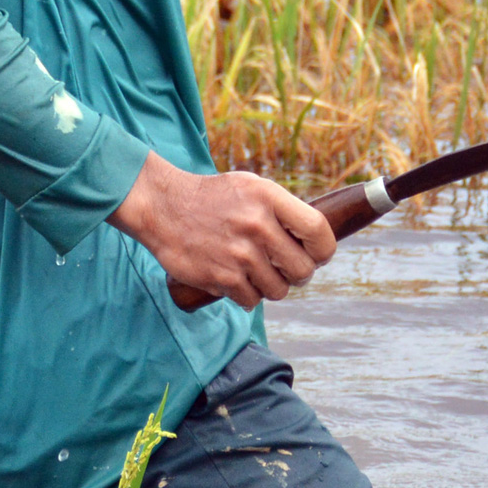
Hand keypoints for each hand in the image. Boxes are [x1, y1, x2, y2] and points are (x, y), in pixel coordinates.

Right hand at [107, 152, 335, 309]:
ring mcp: (239, 253)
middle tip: (285, 268)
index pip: (317, 231)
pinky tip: (235, 278)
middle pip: (303, 270)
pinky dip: (247, 295)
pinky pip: (252, 300)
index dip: (324, 250)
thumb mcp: (251, 187)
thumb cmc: (212, 198)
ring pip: (279, 290)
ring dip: (271, 287)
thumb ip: (283, 209)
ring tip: (256, 272)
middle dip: (298, 274)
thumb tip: (316, 241)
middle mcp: (257, 225)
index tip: (317, 255)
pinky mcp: (222, 277)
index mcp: (268, 197)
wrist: (163, 206)